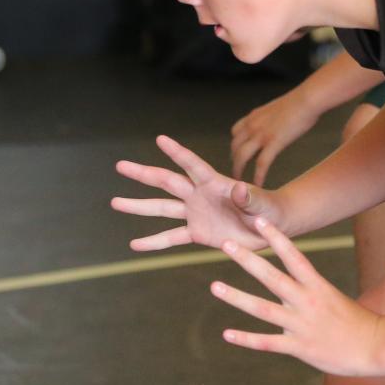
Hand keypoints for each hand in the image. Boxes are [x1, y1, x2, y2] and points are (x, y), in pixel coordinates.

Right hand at [113, 135, 281, 252]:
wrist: (270, 227)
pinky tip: (134, 245)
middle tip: (120, 165)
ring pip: (161, 208)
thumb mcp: (262, 205)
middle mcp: (199, 194)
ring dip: (138, 206)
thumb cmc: (269, 210)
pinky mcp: (197, 232)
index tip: (160, 139)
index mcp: (215, 183)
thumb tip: (240, 189)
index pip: (192, 164)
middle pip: (166, 181)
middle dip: (143, 173)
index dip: (177, 152)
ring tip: (115, 202)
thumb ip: (250, 198)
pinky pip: (171, 237)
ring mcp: (195, 213)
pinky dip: (153, 242)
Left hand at [210, 217, 383, 375]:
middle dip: (248, 259)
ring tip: (215, 286)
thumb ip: (306, 293)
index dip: (276, 238)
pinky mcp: (299, 347)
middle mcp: (307, 302)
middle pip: (272, 277)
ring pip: (263, 309)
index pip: (293, 256)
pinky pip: (267, 343)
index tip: (258, 221)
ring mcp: (301, 325)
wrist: (376, 347)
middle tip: (226, 244)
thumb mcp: (332, 298)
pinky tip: (226, 334)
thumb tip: (285, 290)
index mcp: (317, 286)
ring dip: (237, 297)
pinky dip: (246, 339)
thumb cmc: (356, 322)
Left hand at [231, 88, 321, 186]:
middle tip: (237, 172)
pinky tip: (259, 184)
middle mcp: (252, 125)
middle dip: (234, 161)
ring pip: (242, 157)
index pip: (235, 133)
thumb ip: (270, 119)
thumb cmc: (299, 102)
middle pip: (235, 147)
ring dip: (239, 170)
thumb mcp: (277, 108)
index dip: (236, 146)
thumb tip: (274, 126)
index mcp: (253, 116)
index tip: (239, 155)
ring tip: (240, 182)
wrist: (307, 99)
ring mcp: (261, 134)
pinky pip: (261, 164)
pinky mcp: (273, 143)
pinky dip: (258, 176)